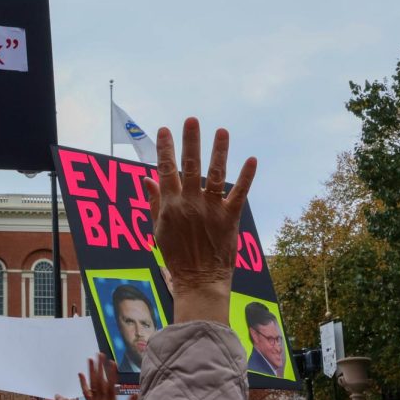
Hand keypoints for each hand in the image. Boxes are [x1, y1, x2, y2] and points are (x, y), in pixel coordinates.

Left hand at [81, 353, 137, 399]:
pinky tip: (80, 374)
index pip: (110, 384)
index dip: (111, 373)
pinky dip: (83, 382)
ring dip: (91, 370)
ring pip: (92, 383)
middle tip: (99, 354)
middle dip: (99, 367)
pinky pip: (85, 391)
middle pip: (99, 380)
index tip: (112, 362)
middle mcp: (100, 399)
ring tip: (90, 359)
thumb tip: (137, 394)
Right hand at [142, 118, 256, 324]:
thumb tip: (147, 179)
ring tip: (221, 131)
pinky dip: (246, 176)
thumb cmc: (176, 256)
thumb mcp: (158, 229)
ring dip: (219, 151)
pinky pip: (239, 193)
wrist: (199, 280)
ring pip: (215, 174)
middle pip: (189, 165)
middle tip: (192, 120)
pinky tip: (251, 159)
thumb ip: (153, 202)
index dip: (164, 148)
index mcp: (170, 205)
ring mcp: (210, 209)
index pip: (165, 169)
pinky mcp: (230, 218)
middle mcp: (189, 203)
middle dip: (190, 141)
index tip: (164, 130)